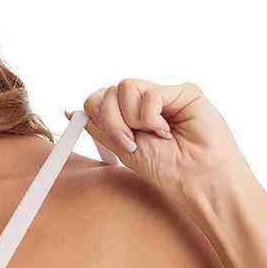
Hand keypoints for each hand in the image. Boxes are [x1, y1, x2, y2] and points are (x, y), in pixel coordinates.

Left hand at [67, 79, 250, 205]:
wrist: (196, 181)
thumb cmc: (165, 170)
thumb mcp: (122, 148)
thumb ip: (99, 127)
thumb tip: (70, 111)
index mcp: (128, 115)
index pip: (97, 100)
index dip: (99, 118)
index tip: (116, 141)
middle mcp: (144, 102)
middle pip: (106, 93)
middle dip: (113, 122)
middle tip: (133, 143)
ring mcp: (163, 95)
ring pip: (124, 87)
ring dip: (133, 119)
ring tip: (155, 136)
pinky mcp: (183, 91)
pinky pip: (149, 92)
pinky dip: (152, 117)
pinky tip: (168, 131)